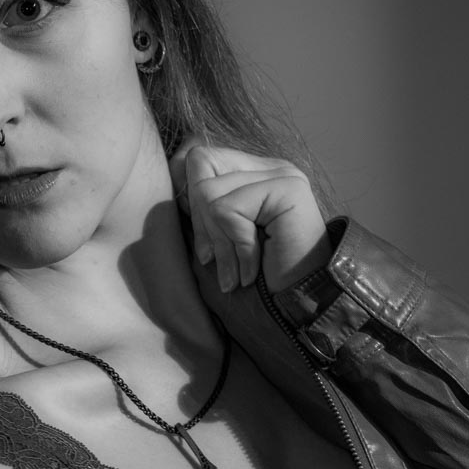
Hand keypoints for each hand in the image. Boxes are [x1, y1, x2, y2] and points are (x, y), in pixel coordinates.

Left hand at [168, 143, 330, 293]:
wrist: (294, 309)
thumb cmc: (254, 278)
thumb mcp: (217, 237)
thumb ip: (201, 204)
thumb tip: (173, 170)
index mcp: (255, 173)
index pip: (198, 158)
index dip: (190, 197)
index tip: (205, 242)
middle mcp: (271, 168)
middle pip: (200, 166)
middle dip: (200, 221)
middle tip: (215, 260)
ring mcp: (282, 175)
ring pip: (209, 191)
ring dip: (219, 242)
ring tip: (235, 270)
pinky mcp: (287, 189)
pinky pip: (227, 210)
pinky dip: (235, 248)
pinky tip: (250, 272)